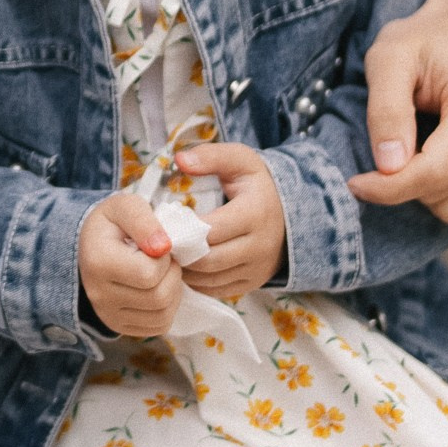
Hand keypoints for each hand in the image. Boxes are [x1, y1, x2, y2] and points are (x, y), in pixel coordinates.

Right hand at [78, 191, 183, 338]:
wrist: (91, 244)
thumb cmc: (113, 223)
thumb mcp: (126, 206)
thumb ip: (145, 221)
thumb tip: (164, 247)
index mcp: (98, 262)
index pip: (149, 274)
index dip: (165, 258)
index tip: (159, 245)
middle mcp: (99, 295)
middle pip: (158, 298)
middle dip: (173, 276)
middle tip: (166, 260)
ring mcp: (107, 315)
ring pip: (162, 316)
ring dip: (174, 293)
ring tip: (163, 274)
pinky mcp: (118, 326)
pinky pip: (158, 327)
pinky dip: (168, 309)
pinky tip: (159, 289)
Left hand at [173, 141, 287, 297]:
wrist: (289, 213)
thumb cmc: (257, 185)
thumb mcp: (240, 160)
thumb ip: (210, 156)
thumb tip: (180, 160)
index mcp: (255, 214)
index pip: (210, 230)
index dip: (182, 229)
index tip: (162, 222)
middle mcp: (260, 246)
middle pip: (208, 259)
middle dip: (179, 252)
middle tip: (158, 242)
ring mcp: (257, 269)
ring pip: (210, 278)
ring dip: (185, 269)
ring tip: (168, 253)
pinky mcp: (252, 283)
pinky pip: (217, 289)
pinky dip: (197, 281)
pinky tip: (185, 265)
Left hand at [350, 0, 447, 225]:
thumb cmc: (433, 42)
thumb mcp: (391, 56)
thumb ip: (386, 109)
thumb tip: (389, 167)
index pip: (435, 172)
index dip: (388, 188)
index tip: (357, 183)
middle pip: (445, 197)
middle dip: (408, 181)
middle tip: (401, 141)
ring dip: (431, 190)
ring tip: (429, 143)